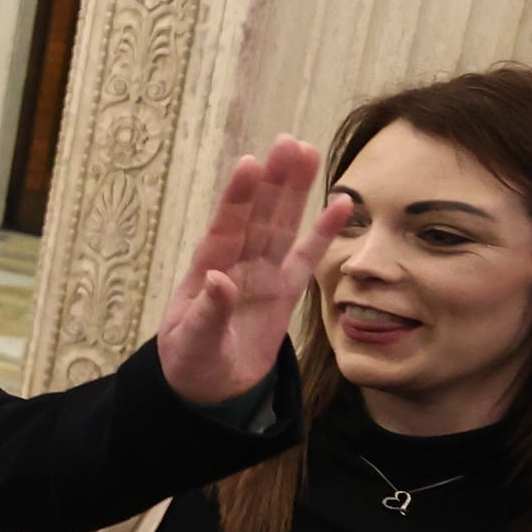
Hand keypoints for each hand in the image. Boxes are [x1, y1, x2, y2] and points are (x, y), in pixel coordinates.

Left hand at [154, 135, 354, 405]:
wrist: (208, 388)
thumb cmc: (190, 361)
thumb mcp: (191, 343)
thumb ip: (206, 313)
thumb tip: (217, 279)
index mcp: (207, 270)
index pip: (224, 227)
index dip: (237, 197)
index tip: (250, 164)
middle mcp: (237, 263)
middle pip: (258, 215)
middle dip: (273, 180)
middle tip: (288, 143)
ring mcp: (263, 274)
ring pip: (282, 225)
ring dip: (294, 191)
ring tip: (308, 152)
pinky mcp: (285, 291)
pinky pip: (306, 258)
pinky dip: (323, 233)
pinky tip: (340, 204)